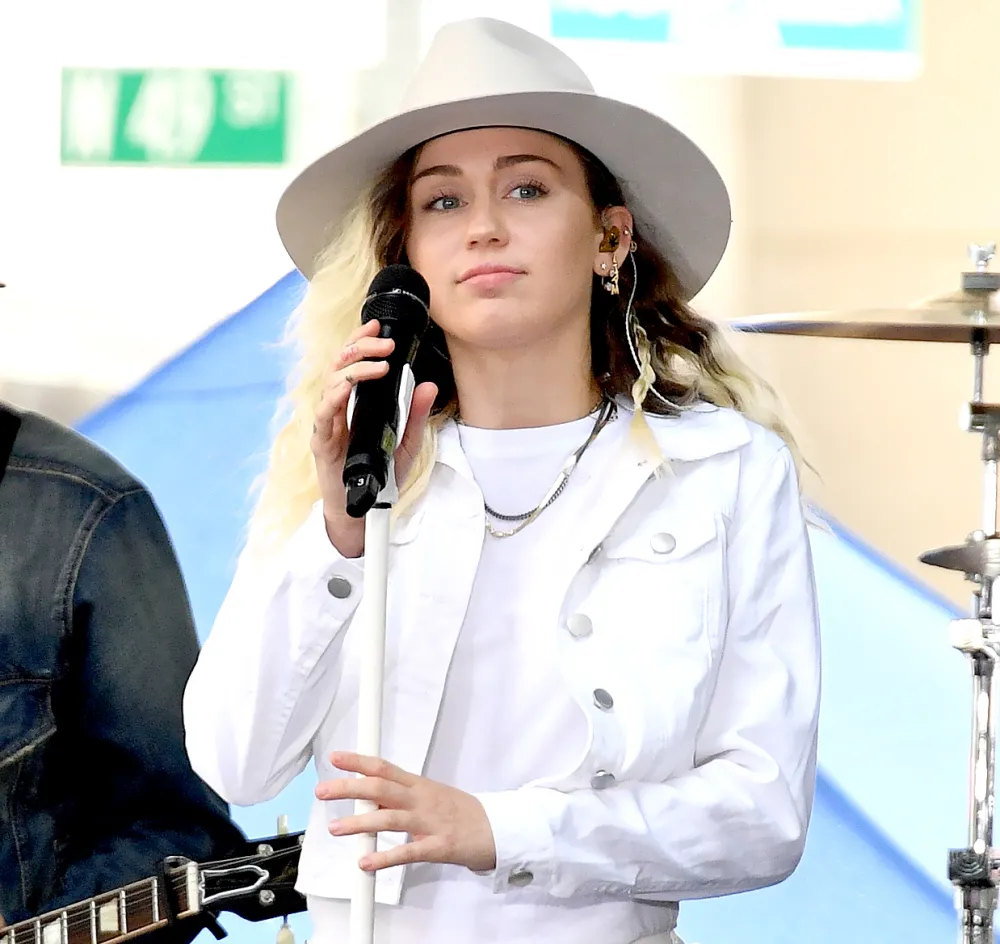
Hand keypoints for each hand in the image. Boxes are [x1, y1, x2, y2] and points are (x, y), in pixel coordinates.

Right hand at [311, 320, 437, 557]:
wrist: (363, 512)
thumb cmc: (379, 476)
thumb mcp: (406, 443)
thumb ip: (415, 415)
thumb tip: (428, 386)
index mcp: (355, 404)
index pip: (353, 362)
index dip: (361, 341)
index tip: (377, 326)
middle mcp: (338, 408)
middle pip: (339, 364)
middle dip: (359, 347)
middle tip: (383, 342)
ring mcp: (328, 423)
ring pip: (331, 382)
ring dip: (354, 367)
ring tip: (379, 364)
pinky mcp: (322, 442)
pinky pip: (324, 412)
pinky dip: (336, 395)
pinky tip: (349, 385)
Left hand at [315, 752, 496, 872]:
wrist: (497, 829)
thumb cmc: (461, 812)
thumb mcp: (431, 795)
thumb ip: (401, 795)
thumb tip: (368, 794)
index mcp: (419, 785)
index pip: (384, 767)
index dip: (358, 761)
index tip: (335, 758)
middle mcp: (422, 799)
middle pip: (380, 787)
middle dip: (349, 788)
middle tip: (322, 791)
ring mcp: (430, 822)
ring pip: (389, 818)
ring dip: (359, 822)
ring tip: (336, 829)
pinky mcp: (439, 846)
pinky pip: (408, 851)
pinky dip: (384, 857)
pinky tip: (365, 862)